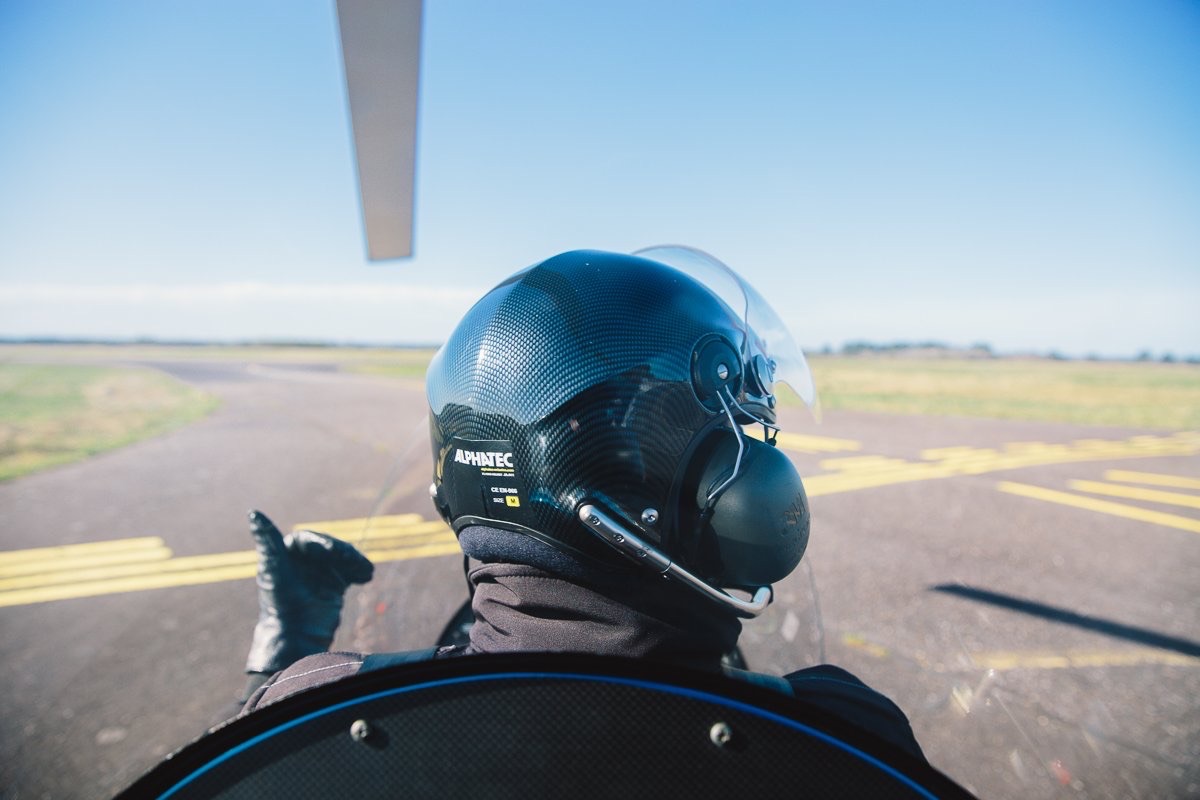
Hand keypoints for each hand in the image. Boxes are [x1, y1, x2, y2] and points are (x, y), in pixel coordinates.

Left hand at [245, 510, 373, 673]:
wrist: (295, 636)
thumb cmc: (278, 602)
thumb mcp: (274, 569)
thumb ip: (267, 540)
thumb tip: (253, 512)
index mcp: (286, 553)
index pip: (309, 539)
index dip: (324, 543)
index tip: (334, 553)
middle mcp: (304, 561)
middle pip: (330, 547)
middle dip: (344, 554)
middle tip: (355, 565)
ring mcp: (320, 572)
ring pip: (343, 558)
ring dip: (355, 562)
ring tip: (365, 573)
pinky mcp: (334, 586)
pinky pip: (350, 572)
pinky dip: (360, 572)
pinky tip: (366, 577)